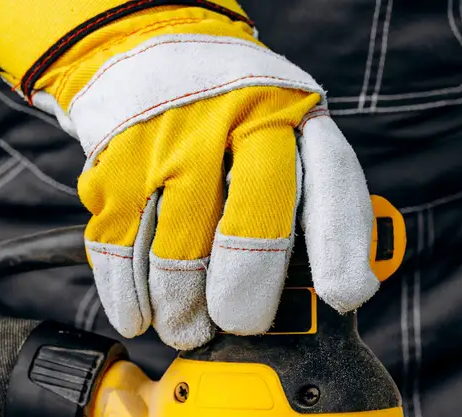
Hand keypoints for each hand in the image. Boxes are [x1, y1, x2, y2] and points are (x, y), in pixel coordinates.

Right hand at [0, 4, 380, 349]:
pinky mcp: (116, 161)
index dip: (340, 247)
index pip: (330, 182)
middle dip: (246, 294)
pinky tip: (138, 315)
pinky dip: (127, 294)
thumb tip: (345, 294)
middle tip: (241, 326)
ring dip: (181, 309)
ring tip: (187, 329)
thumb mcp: (286, 128)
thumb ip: (313, 195)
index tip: (342, 299)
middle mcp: (235, 119)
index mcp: (292, 116)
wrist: (144, 41)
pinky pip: (120, 248)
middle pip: (252, 224)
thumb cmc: (231, 110)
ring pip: (177, 252)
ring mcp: (170, 139)